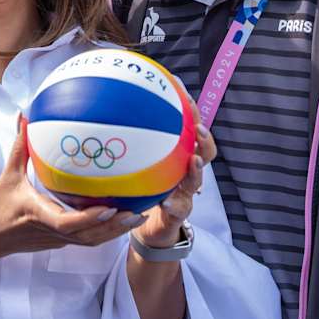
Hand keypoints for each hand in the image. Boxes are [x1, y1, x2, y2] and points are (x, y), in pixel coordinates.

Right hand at [0, 118, 142, 272]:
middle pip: (89, 237)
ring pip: (91, 242)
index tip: (109, 207)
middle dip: (114, 227)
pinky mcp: (60, 243)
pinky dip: (105, 232)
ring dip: (115, 232)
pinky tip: (121, 220)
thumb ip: (20, 146)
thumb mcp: (8, 174)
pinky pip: (87, 240)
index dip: (89, 218)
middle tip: (138, 212)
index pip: (67, 223)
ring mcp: (57, 240)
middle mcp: (51, 231)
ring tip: (138, 217)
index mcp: (38, 213)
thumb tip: (25, 115)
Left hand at [134, 104, 215, 247]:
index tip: (184, 93)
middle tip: (198, 129)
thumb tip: (113, 106)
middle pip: (206, 152)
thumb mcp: (138, 164)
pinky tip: (166, 201)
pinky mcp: (179, 213)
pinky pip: (179, 208)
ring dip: (196, 170)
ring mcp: (186, 193)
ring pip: (197, 180)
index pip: (192, 130)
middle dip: (204, 139)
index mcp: (180, 156)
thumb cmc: (144, 189)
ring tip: (194, 161)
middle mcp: (187, 172)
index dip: (192, 111)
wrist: (150, 225)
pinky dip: (174, 204)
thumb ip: (130, 142)